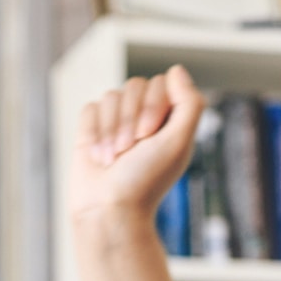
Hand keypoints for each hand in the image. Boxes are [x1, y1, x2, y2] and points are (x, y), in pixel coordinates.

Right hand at [70, 66, 204, 225]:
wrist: (108, 209)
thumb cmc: (146, 181)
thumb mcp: (178, 143)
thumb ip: (189, 104)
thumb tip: (176, 70)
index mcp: (169, 122)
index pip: (160, 84)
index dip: (152, 106)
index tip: (148, 136)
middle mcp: (145, 118)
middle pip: (134, 85)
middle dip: (130, 118)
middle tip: (129, 151)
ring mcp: (117, 122)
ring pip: (111, 96)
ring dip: (111, 130)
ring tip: (113, 160)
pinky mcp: (92, 129)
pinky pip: (91, 108)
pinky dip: (94, 133)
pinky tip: (99, 157)